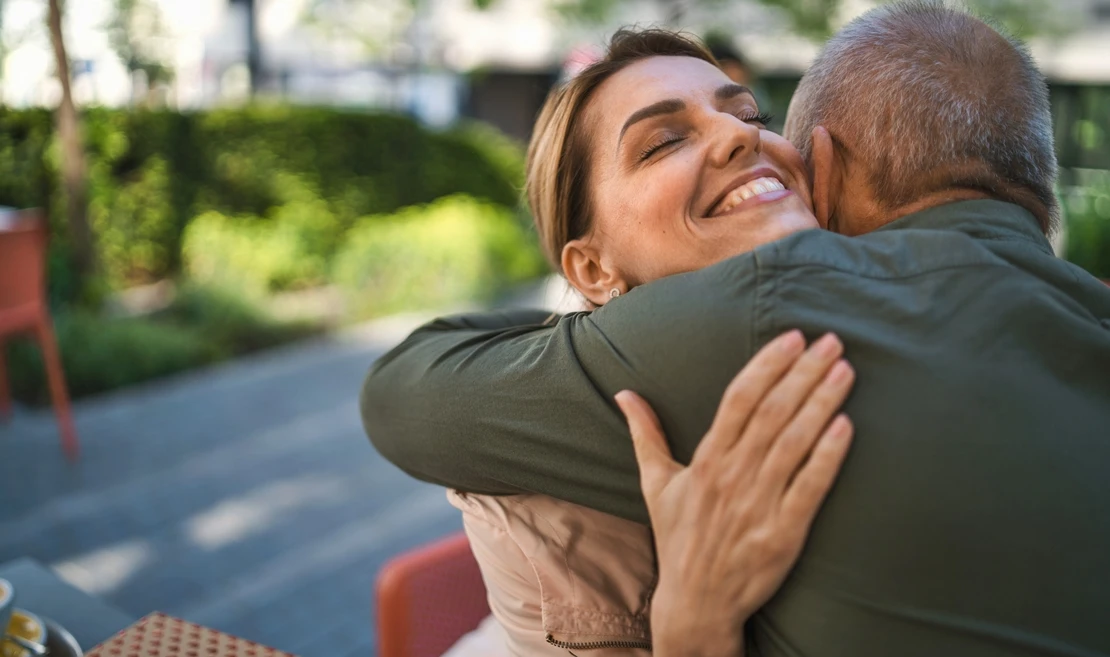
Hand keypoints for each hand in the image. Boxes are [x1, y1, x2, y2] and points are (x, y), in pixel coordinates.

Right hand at [615, 331, 854, 656]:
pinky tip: (846, 426)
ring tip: (845, 371)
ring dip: (822, 402)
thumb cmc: (679, 537)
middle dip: (804, 373)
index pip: (739, 399)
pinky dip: (828, 455)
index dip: (767, 365)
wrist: (696, 602)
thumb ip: (644, 434)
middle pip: (773, 412)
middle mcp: (732, 476)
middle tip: (831, 342)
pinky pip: (810, 487)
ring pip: (795, 442)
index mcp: (706, 460)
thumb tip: (623, 394)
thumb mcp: (655, 484)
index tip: (793, 338)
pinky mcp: (784, 533)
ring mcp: (759, 504)